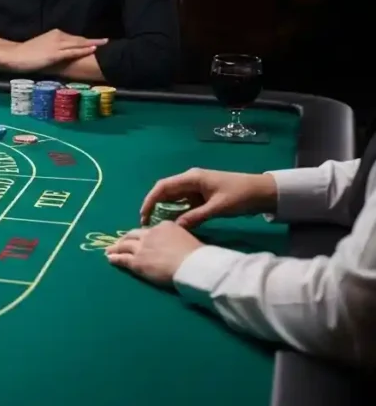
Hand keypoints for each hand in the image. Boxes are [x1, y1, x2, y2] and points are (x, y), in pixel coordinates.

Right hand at [3, 29, 106, 72]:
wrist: (15, 55)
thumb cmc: (27, 52)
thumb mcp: (43, 46)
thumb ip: (53, 47)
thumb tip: (62, 52)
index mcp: (55, 34)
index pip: (74, 37)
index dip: (86, 40)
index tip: (96, 41)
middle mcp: (58, 37)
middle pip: (79, 39)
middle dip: (93, 40)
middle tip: (106, 40)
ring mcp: (57, 45)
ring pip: (78, 44)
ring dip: (92, 44)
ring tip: (104, 44)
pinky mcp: (55, 54)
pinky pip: (72, 52)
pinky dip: (83, 50)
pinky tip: (92, 49)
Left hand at [104, 222, 203, 285]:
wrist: (192, 264)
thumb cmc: (196, 254)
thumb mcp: (187, 237)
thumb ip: (176, 238)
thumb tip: (174, 243)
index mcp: (164, 226)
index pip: (149, 230)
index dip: (143, 235)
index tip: (139, 239)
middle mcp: (150, 234)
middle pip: (133, 235)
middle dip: (125, 239)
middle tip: (120, 242)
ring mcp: (142, 247)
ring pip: (125, 246)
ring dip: (116, 248)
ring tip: (109, 250)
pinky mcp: (137, 262)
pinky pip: (123, 259)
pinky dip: (115, 258)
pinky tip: (110, 259)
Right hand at [139, 167, 276, 228]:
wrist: (263, 192)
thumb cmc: (240, 196)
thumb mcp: (217, 208)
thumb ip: (195, 217)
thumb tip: (175, 227)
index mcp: (192, 178)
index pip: (163, 187)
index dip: (150, 200)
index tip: (143, 215)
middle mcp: (190, 180)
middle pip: (166, 192)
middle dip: (154, 206)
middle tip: (147, 223)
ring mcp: (196, 187)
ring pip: (174, 198)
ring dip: (165, 210)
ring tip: (157, 226)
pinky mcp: (202, 195)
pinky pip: (184, 203)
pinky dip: (177, 212)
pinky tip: (174, 223)